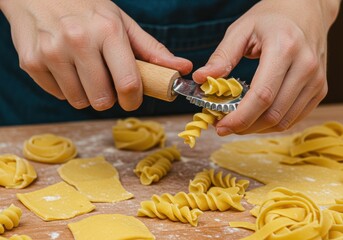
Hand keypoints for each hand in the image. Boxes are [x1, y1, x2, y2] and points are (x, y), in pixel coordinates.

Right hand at [0, 0, 191, 110]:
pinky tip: (65, 67)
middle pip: (103, 100)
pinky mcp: (31, 62)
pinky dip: (66, 88)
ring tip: (84, 72)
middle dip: (109, 98)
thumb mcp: (121, 23)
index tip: (131, 99)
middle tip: (106, 82)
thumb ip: (152, 50)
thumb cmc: (87, 9)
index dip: (133, 100)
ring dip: (87, 94)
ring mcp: (51, 51)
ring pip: (80, 102)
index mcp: (108, 30)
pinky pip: (59, 96)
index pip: (128, 83)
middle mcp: (78, 40)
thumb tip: (183, 68)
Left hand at [193, 0, 339, 134]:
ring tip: (237, 122)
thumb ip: (221, 57)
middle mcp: (306, 67)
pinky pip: (294, 118)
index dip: (239, 117)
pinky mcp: (319, 89)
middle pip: (273, 113)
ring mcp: (316, 80)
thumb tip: (201, 79)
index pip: (262, 95)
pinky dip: (271, 124)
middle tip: (223, 126)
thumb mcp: (241, 30)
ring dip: (256, 128)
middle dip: (244, 126)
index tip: (220, 127)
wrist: (306, 10)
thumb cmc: (270, 19)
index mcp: (284, 48)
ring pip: (283, 121)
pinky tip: (255, 118)